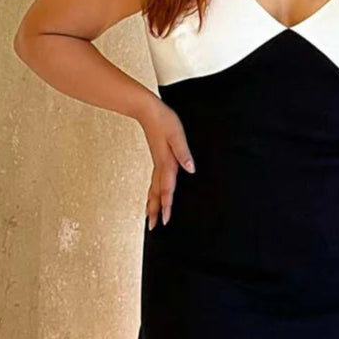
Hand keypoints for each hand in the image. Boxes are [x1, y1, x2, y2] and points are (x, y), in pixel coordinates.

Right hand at [140, 98, 195, 228]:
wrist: (147, 111)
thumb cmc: (163, 120)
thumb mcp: (177, 135)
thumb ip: (184, 153)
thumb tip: (190, 169)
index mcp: (166, 162)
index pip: (166, 188)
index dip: (166, 204)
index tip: (166, 219)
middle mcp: (160, 166)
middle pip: (156, 193)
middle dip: (155, 211)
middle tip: (153, 227)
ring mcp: (157, 163)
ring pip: (152, 189)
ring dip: (151, 204)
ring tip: (149, 218)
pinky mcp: (157, 160)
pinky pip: (153, 181)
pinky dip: (151, 193)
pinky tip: (152, 196)